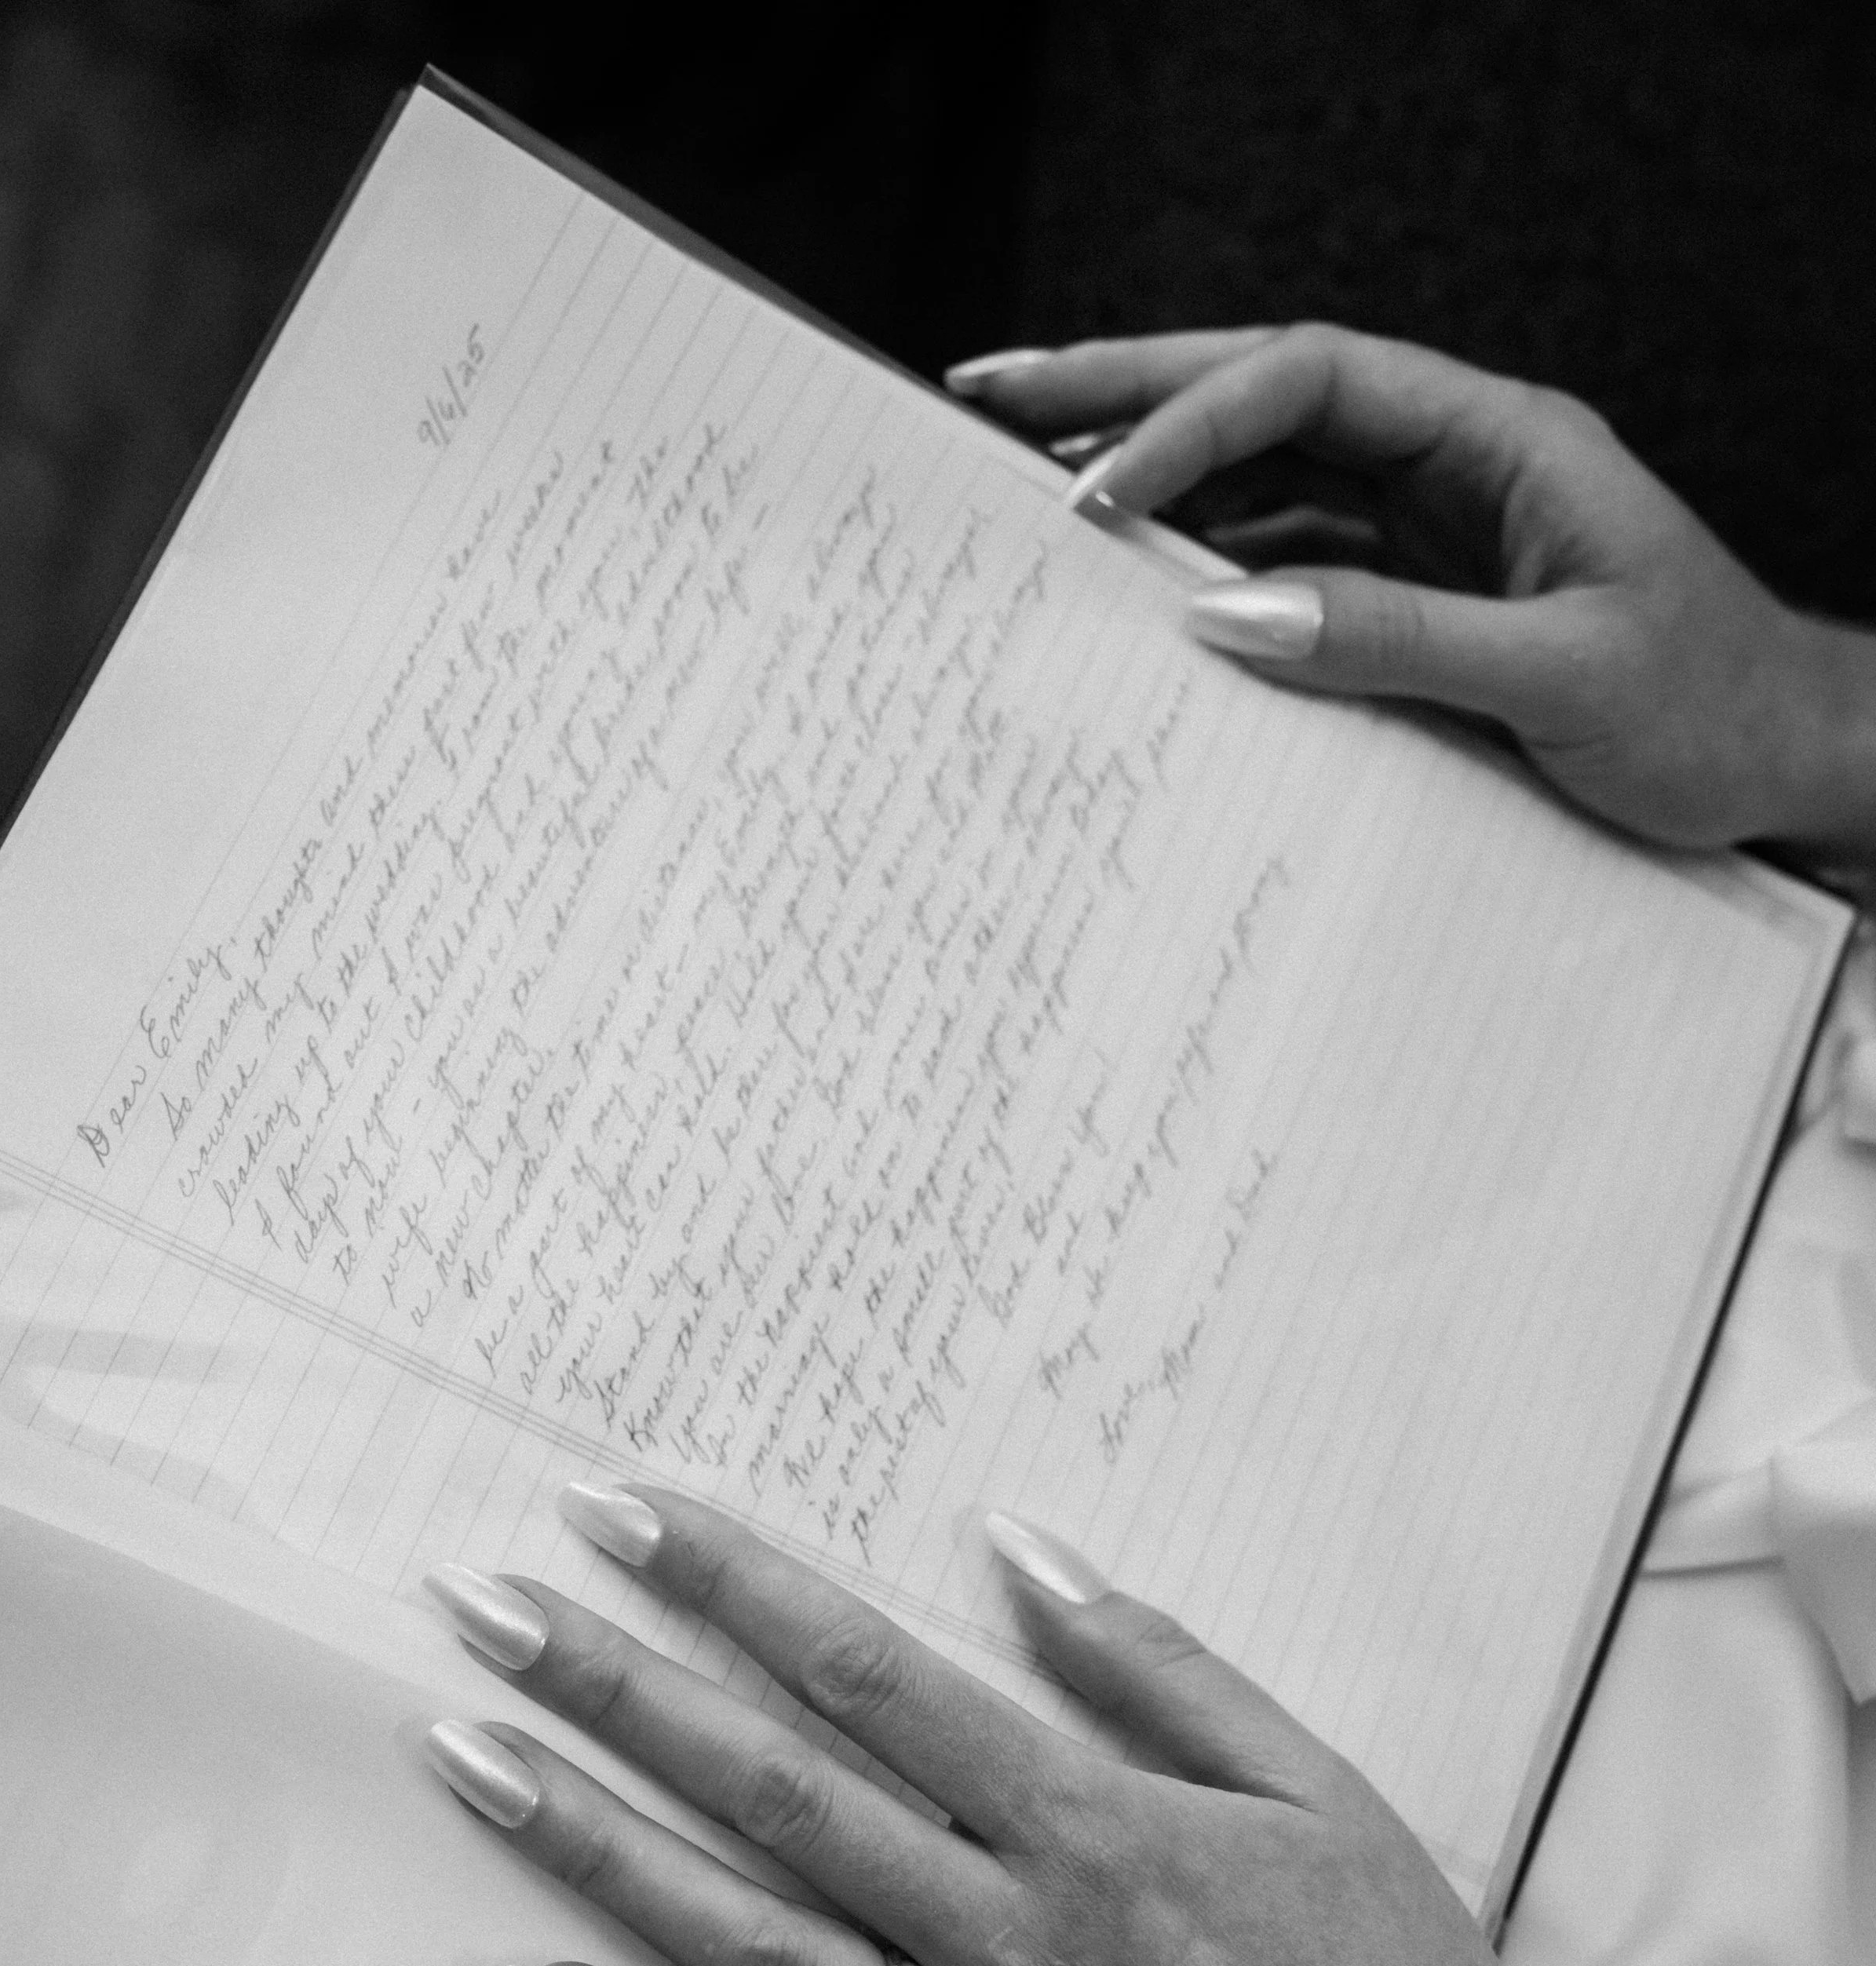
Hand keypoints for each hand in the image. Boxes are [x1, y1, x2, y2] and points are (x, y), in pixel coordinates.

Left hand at [423, 1492, 1667, 1965]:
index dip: (733, 1584)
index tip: (617, 1512)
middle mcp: (1011, 1942)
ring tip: (468, 1758)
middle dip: (616, 1686)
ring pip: (749, 1944)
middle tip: (478, 1608)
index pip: (870, 1675)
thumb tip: (1013, 1547)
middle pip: (775, 1790)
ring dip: (596, 1846)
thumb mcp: (1318, 1788)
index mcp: (1093, 1828)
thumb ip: (1158, 1666)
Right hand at [949, 326, 1875, 873]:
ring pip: (1268, 477)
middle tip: (995, 395)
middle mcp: (1456, 463)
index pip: (1313, 381)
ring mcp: (1433, 529)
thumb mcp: (1560, 678)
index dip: (1193, 420)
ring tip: (1036, 497)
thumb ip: (1393, 639)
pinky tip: (1145, 598)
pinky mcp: (1422, 601)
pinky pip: (1294, 567)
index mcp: (1501, 439)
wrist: (1787, 767)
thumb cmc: (1712, 710)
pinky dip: (1213, 574)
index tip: (1098, 494)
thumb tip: (1226, 613)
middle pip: (1267, 394)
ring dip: (1157, 482)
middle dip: (1129, 391)